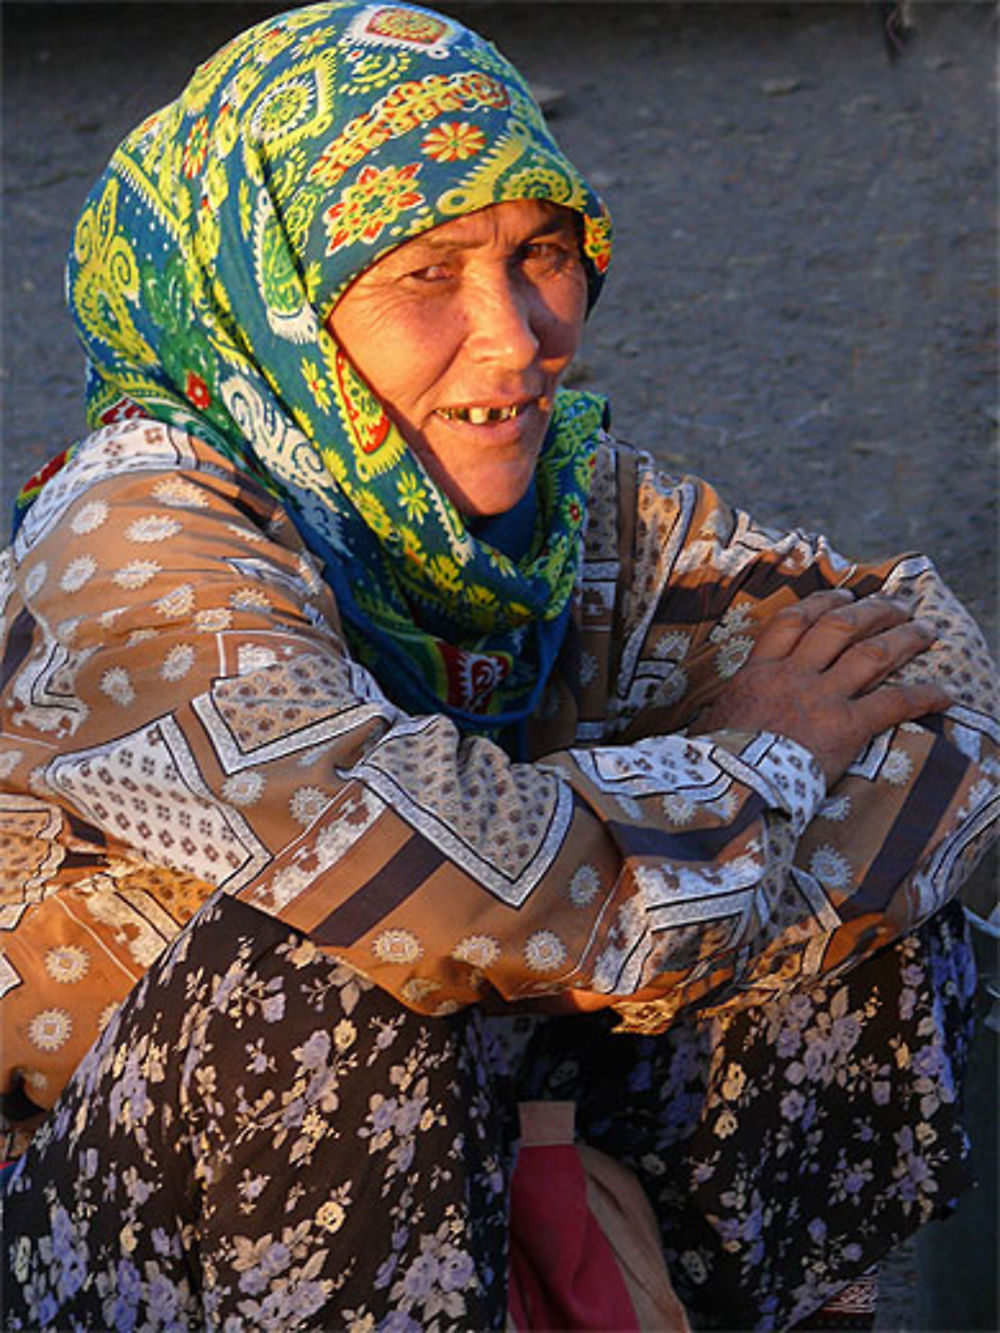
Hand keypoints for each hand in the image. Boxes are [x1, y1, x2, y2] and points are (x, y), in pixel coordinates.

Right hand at [692, 589, 950, 784]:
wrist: (727, 785)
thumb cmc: (711, 761)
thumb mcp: (709, 723)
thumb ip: (722, 711)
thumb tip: (710, 719)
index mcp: (758, 671)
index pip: (793, 622)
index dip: (822, 602)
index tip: (843, 595)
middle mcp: (793, 675)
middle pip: (839, 627)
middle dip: (872, 611)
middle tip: (896, 604)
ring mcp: (821, 698)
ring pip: (871, 654)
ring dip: (903, 638)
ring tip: (925, 631)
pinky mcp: (845, 728)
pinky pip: (893, 703)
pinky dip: (923, 695)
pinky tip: (945, 693)